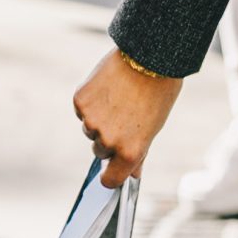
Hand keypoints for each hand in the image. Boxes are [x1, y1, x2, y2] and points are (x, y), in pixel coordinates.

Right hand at [73, 47, 182, 187]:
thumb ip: (139, 151)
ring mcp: (91, 121)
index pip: (110, 180)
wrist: (149, 58)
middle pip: (100, 151)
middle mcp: (108, 140)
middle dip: (109, 139)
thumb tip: (132, 172)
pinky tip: (108, 88)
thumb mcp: (154, 126)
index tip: (113, 169)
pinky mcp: (80, 102)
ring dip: (99, 119)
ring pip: (89, 130)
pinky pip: (82, 110)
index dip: (112, 175)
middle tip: (126, 116)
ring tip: (119, 98)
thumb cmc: (157, 93)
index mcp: (130, 151)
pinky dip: (91, 102)